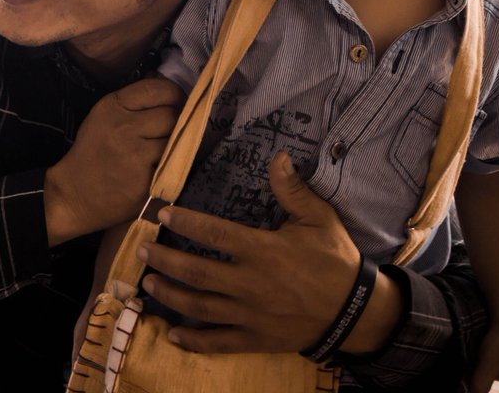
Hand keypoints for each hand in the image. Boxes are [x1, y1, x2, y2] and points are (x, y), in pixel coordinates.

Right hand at [44, 77, 183, 245]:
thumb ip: (133, 104)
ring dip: (175, 145)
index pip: (157, 89)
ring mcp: (134, 154)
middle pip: (171, 114)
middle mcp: (123, 127)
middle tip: (172, 131)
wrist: (75, 194)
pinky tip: (158, 168)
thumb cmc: (93, 153)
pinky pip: (171, 164)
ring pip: (175, 140)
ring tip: (164, 150)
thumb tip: (168, 88)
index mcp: (112, 106)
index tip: (178, 103)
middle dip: (177, 122)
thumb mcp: (104, 118)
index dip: (174, 94)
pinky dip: (170, 166)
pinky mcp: (144, 179)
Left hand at [137, 152, 398, 354]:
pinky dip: (193, 341)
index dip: (186, 222)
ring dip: (169, 295)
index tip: (162, 213)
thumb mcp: (319, 219)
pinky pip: (218, 342)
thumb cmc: (335, 260)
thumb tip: (278, 157)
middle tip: (142, 248)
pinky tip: (172, 334)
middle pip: (196, 272)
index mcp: (263, 251)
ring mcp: (251, 314)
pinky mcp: (256, 338)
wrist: (357, 312)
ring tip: (148, 282)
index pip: (214, 234)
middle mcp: (250, 284)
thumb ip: (293, 191)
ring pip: (199, 307)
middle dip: (164, 259)